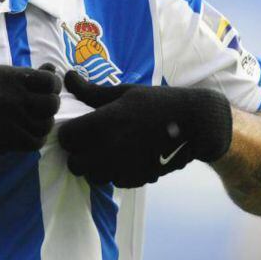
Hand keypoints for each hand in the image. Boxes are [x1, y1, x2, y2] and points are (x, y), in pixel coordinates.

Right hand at [0, 64, 61, 175]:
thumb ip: (22, 75)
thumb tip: (51, 69)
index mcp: (8, 76)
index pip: (49, 80)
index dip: (52, 87)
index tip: (45, 92)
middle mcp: (12, 95)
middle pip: (51, 103)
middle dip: (49, 108)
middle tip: (38, 110)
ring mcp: (11, 118)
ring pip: (45, 124)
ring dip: (41, 125)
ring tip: (30, 124)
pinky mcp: (7, 139)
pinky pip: (35, 142)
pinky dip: (34, 141)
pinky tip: (25, 137)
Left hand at [58, 70, 231, 187]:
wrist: (194, 124)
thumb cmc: (157, 103)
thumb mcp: (124, 92)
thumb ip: (91, 91)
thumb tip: (67, 77)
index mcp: (104, 122)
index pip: (67, 138)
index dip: (69, 134)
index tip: (77, 129)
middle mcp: (110, 148)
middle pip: (74, 164)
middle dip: (77, 155)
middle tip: (88, 144)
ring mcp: (124, 167)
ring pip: (92, 177)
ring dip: (94, 167)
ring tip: (105, 152)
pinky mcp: (137, 179)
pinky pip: (113, 182)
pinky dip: (114, 174)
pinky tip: (124, 159)